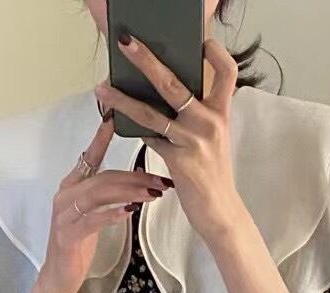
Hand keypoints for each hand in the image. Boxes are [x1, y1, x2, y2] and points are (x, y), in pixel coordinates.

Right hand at [33, 115, 171, 292]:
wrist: (59, 277)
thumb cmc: (79, 245)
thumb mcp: (94, 215)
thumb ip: (108, 196)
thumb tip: (137, 181)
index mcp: (72, 186)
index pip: (90, 156)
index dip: (102, 137)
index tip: (117, 118)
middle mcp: (65, 194)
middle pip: (103, 177)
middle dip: (135, 176)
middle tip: (161, 179)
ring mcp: (64, 214)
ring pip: (99, 194)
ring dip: (128, 192)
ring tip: (153, 193)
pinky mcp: (67, 235)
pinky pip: (92, 220)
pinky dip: (111, 214)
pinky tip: (129, 211)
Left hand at [96, 37, 244, 244]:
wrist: (220, 212)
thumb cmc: (213, 173)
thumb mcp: (214, 138)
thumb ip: (198, 113)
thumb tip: (166, 89)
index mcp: (222, 113)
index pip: (227, 72)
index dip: (216, 52)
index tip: (201, 42)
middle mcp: (210, 123)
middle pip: (175, 83)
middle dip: (147, 61)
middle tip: (127, 45)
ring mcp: (194, 142)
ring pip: (152, 113)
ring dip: (123, 100)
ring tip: (102, 90)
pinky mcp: (179, 162)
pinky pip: (150, 139)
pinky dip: (134, 129)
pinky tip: (118, 121)